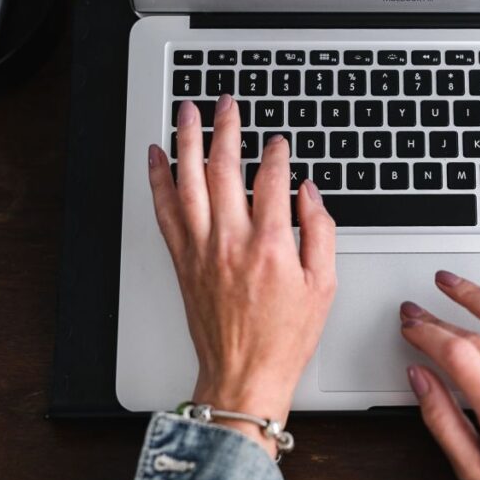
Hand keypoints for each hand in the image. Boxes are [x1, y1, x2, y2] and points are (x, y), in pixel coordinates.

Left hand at [147, 94, 336, 456]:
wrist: (242, 376)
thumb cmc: (284, 338)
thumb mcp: (323, 287)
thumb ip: (319, 233)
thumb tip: (308, 193)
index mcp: (271, 247)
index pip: (271, 181)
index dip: (276, 154)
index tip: (279, 142)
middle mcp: (230, 242)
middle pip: (224, 169)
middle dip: (227, 129)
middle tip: (228, 104)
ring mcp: (201, 250)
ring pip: (189, 182)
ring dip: (187, 141)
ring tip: (187, 112)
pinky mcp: (182, 261)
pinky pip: (165, 211)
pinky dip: (158, 180)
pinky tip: (156, 157)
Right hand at [401, 265, 479, 479]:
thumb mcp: (473, 470)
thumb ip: (441, 419)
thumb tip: (419, 377)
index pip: (455, 353)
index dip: (426, 333)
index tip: (409, 328)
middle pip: (475, 335)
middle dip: (437, 318)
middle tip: (415, 310)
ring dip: (475, 293)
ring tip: (449, 281)